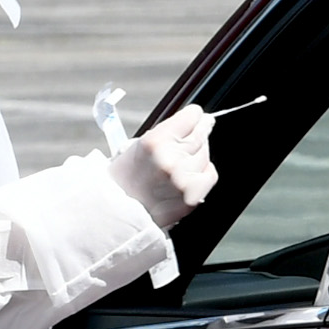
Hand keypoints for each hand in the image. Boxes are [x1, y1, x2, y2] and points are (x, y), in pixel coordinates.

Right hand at [109, 104, 217, 229]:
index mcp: (154, 142)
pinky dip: (204, 172)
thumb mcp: (137, 146)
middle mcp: (171, 159)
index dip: (194, 115)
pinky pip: (210, 175)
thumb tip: (193, 122)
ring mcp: (183, 179)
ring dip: (199, 153)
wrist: (119, 213)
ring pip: (205, 154)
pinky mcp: (191, 196)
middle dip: (203, 128)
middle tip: (204, 126)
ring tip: (182, 160)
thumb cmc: (124, 180)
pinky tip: (191, 174)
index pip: (192, 116)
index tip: (196, 116)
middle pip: (201, 134)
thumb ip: (166, 134)